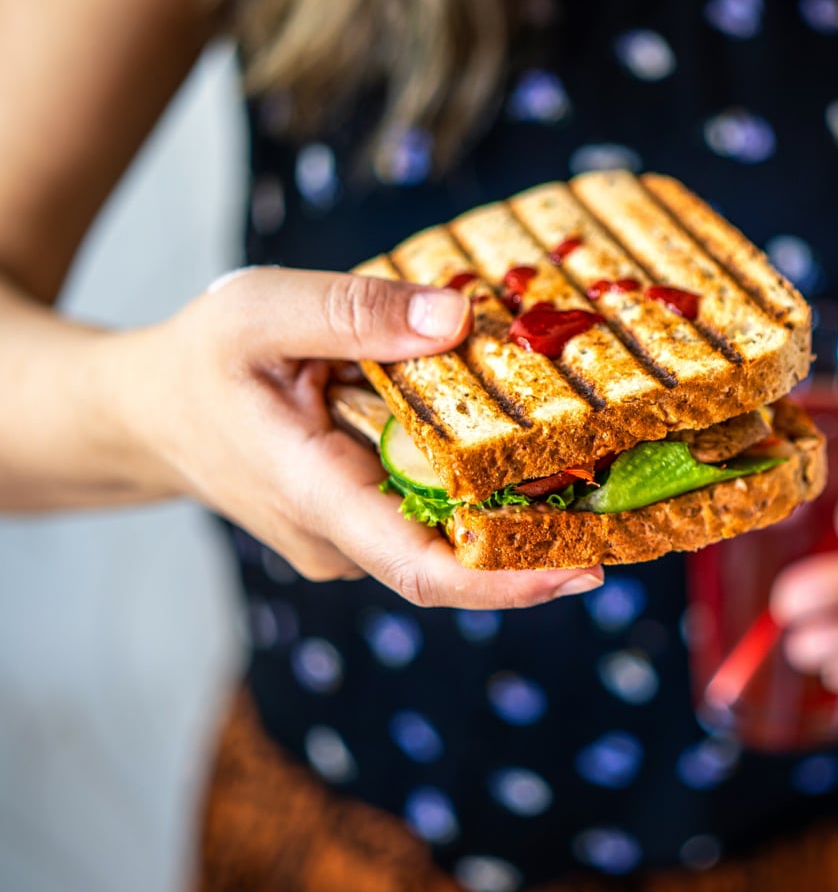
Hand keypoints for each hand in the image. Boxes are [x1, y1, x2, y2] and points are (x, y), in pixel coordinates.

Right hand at [121, 266, 603, 608]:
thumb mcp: (260, 310)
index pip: (421, 570)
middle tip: (634, 498)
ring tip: (600, 463)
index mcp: (314, 498)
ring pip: (448, 537)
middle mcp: (339, 540)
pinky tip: (527, 444)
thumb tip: (457, 319)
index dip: (506, 582)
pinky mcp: (362, 522)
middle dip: (543, 539)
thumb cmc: (199, 359)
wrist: (148, 412)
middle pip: (456, 561)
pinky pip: (432, 514)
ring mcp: (351, 539)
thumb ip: (355, 312)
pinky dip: (480, 486)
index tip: (584, 569)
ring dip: (518, 508)